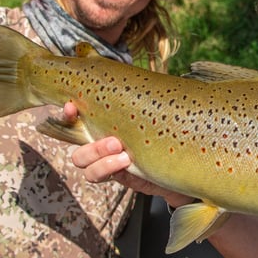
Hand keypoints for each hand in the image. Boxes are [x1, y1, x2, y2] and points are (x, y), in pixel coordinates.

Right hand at [64, 101, 192, 207]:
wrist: (190, 163)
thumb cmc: (170, 133)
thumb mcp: (153, 115)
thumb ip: (139, 103)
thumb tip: (135, 80)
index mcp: (109, 125)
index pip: (79, 119)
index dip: (67, 114)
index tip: (71, 106)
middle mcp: (104, 144)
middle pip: (76, 145)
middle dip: (88, 142)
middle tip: (114, 141)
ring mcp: (110, 162)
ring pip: (83, 163)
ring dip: (100, 157)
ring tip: (123, 153)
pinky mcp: (120, 177)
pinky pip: (99, 176)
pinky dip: (109, 168)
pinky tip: (127, 162)